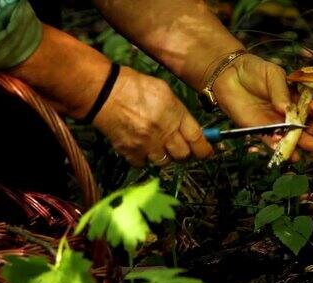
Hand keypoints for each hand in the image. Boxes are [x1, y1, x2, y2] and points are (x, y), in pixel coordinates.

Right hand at [92, 67, 212, 166]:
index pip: (198, 139)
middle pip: (183, 155)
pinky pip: (144, 164)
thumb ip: (179, 113)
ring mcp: (147, 144)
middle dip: (184, 153)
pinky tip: (140, 146)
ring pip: (164, 162)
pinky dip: (144, 158)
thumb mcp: (165, 93)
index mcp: (175, 114)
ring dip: (163, 155)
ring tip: (157, 144)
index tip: (206, 152)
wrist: (105, 93)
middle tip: (179, 147)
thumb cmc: (136, 88)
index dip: (205, 149)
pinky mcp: (131, 152)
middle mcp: (164, 132)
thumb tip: (192, 131)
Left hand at [212, 54, 312, 161]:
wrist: (230, 75)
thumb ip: (280, 91)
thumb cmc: (254, 71)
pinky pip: (271, 141)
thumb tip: (287, 108)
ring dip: (302, 143)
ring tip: (312, 146)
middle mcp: (288, 112)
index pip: (310, 105)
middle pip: (305, 124)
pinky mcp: (260, 130)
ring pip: (291, 136)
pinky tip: (288, 152)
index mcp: (295, 97)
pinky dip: (279, 147)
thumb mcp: (272, 74)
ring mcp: (274, 123)